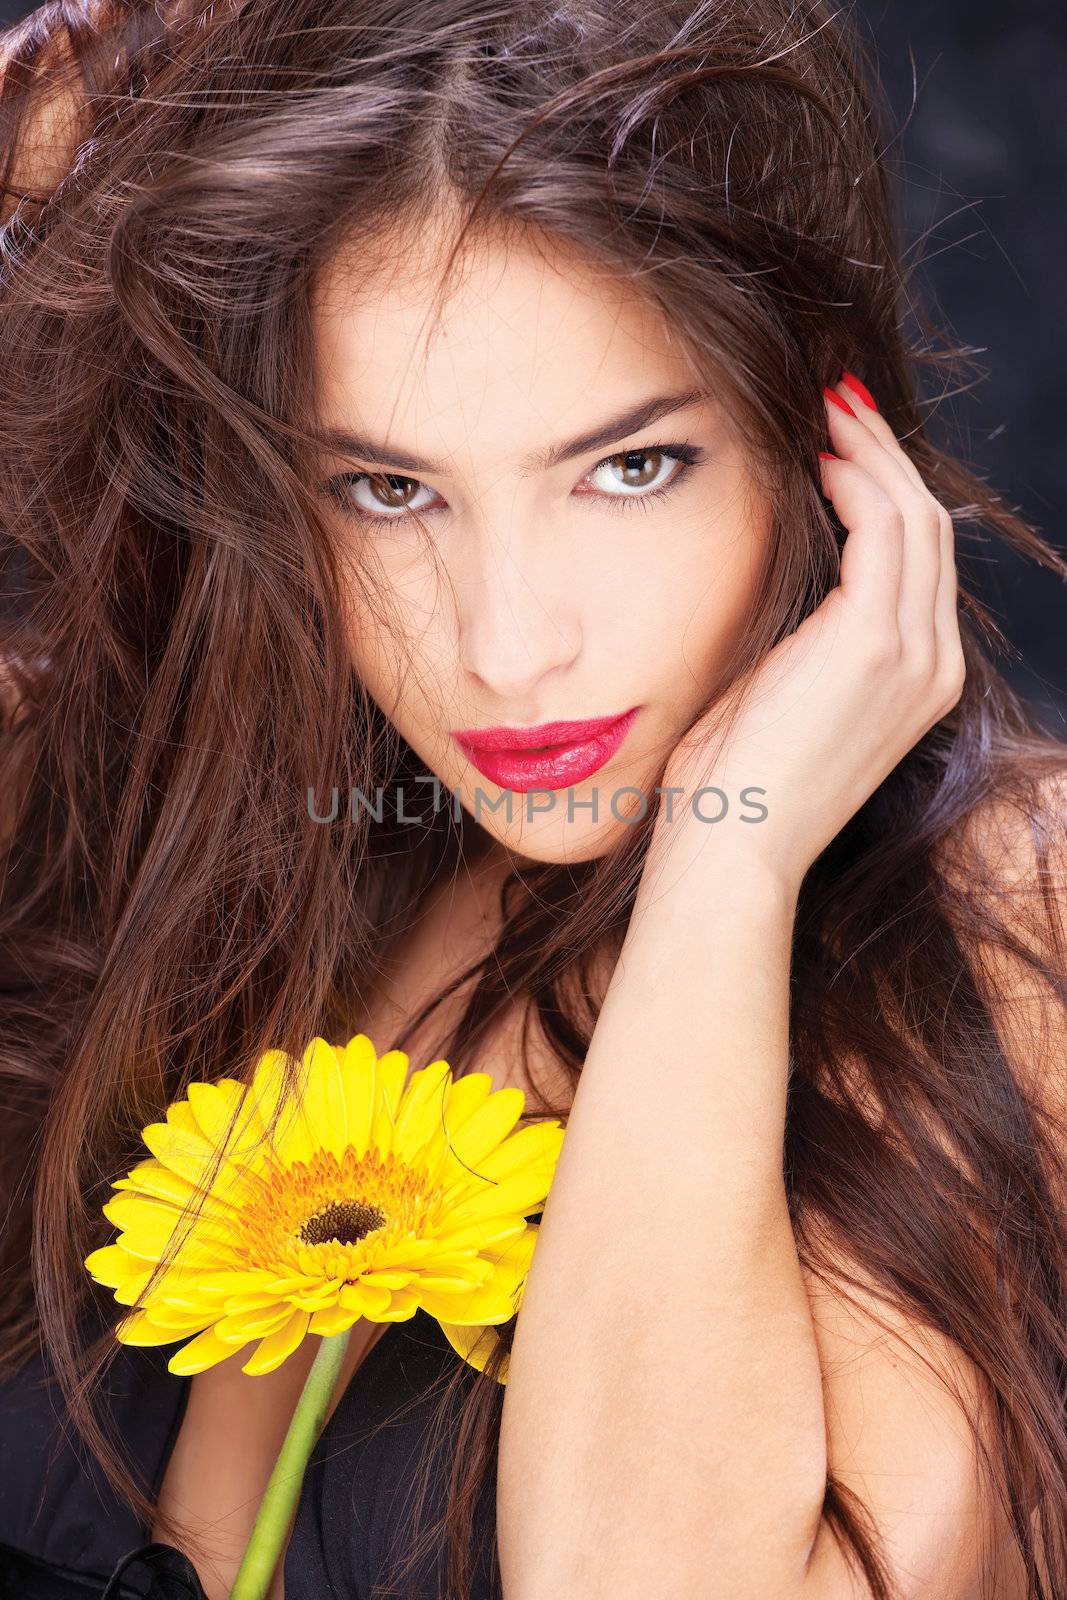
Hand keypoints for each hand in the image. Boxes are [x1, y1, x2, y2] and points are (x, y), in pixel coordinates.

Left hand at [647, 372, 964, 899]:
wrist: (732, 850)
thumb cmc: (733, 784)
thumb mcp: (780, 696)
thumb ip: (800, 636)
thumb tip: (776, 569)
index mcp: (917, 679)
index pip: (916, 558)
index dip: (883, 488)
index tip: (836, 442)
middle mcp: (933, 664)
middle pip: (927, 526)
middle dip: (881, 455)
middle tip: (834, 403)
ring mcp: (915, 655)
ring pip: (913, 516)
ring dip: (868, 453)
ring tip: (823, 410)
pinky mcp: (878, 644)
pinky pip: (884, 530)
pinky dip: (853, 482)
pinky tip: (813, 458)